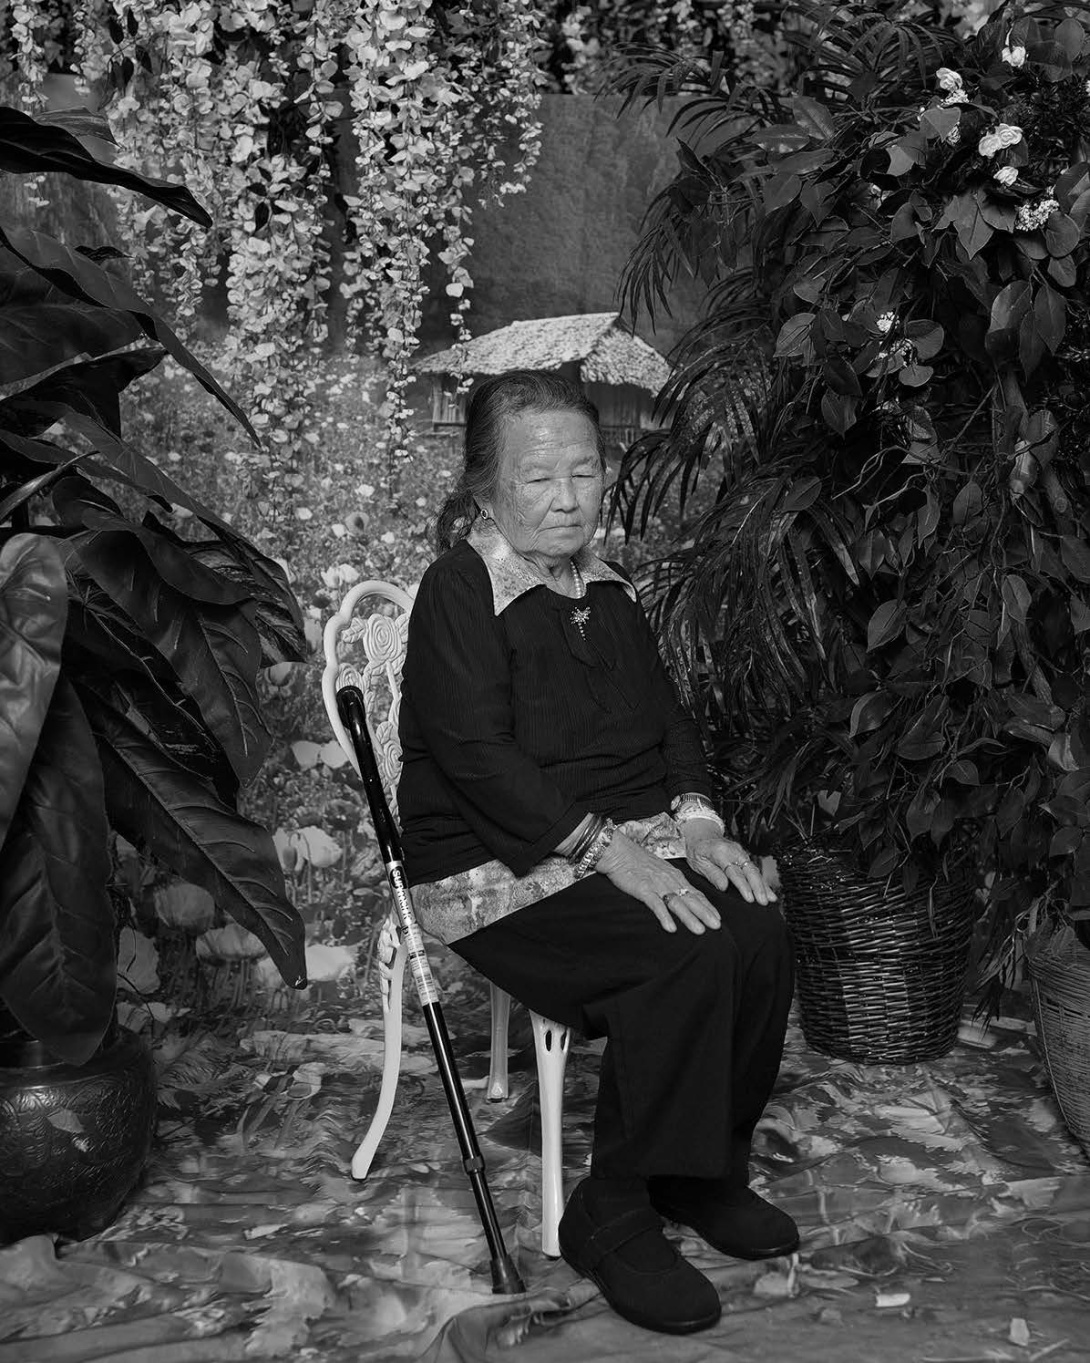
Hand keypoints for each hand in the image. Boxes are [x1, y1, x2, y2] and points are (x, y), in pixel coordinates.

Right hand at [594, 832, 720, 934]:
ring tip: (700, 930)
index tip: (717, 918)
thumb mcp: (659, 869)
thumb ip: (670, 881)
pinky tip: (671, 928)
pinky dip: (664, 917)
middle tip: (717, 926)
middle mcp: (669, 881)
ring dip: (689, 918)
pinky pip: (656, 905)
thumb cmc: (636, 860)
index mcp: (674, 876)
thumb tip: (680, 893)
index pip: (695, 893)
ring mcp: (657, 885)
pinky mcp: (643, 890)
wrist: (618, 851)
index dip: (707, 906)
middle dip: (705, 913)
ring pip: (677, 903)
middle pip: (690, 899)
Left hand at [681, 820, 776, 905]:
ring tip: (771, 899)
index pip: (734, 872)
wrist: (702, 834)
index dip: (743, 886)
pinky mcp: (744, 857)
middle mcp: (734, 851)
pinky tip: (768, 891)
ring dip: (763, 885)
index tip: (749, 898)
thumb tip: (724, 887)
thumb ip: (712, 874)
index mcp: (721, 852)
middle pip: (749, 870)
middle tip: (763, 901)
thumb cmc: (698, 849)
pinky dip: (762, 881)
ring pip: (755, 870)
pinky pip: (754, 870)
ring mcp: (741, 853)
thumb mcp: (698, 862)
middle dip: (758, 887)